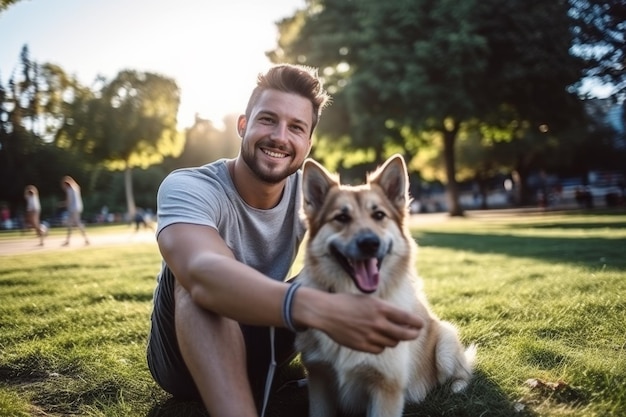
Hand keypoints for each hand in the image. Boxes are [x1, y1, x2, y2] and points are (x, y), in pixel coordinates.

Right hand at [300, 291, 423, 353]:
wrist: (326, 312)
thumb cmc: (346, 302)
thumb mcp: (368, 300)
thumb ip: (383, 309)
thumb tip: (400, 318)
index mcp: (381, 308)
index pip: (408, 318)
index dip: (417, 323)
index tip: (420, 325)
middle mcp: (378, 323)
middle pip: (405, 334)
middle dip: (412, 334)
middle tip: (414, 333)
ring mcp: (370, 336)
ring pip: (392, 343)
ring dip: (394, 339)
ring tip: (391, 334)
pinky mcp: (362, 346)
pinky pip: (379, 349)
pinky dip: (381, 345)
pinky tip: (377, 340)